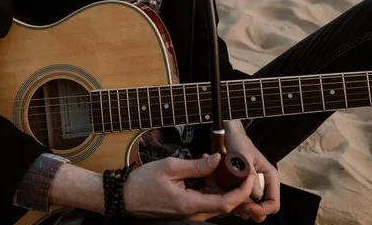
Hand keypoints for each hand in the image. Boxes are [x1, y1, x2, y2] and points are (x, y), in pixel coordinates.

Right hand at [123, 153, 256, 220]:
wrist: (125, 196)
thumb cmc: (144, 182)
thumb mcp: (170, 167)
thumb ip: (197, 165)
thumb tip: (217, 160)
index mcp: (190, 205)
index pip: (226, 203)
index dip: (241, 191)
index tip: (248, 176)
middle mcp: (192, 214)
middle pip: (223, 204)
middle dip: (233, 185)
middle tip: (234, 164)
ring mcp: (189, 214)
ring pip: (215, 202)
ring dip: (221, 185)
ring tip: (216, 163)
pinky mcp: (185, 210)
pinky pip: (205, 201)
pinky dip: (210, 187)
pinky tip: (205, 171)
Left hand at [224, 120, 280, 222]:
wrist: (230, 136)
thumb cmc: (238, 143)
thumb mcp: (243, 156)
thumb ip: (250, 174)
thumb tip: (257, 195)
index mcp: (270, 176)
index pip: (273, 204)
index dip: (260, 210)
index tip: (245, 207)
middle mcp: (266, 184)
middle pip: (263, 209)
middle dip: (249, 210)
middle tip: (235, 204)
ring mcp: (256, 187)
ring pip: (252, 208)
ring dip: (241, 207)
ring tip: (228, 197)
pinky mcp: (246, 187)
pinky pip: (243, 202)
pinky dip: (235, 202)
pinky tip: (226, 194)